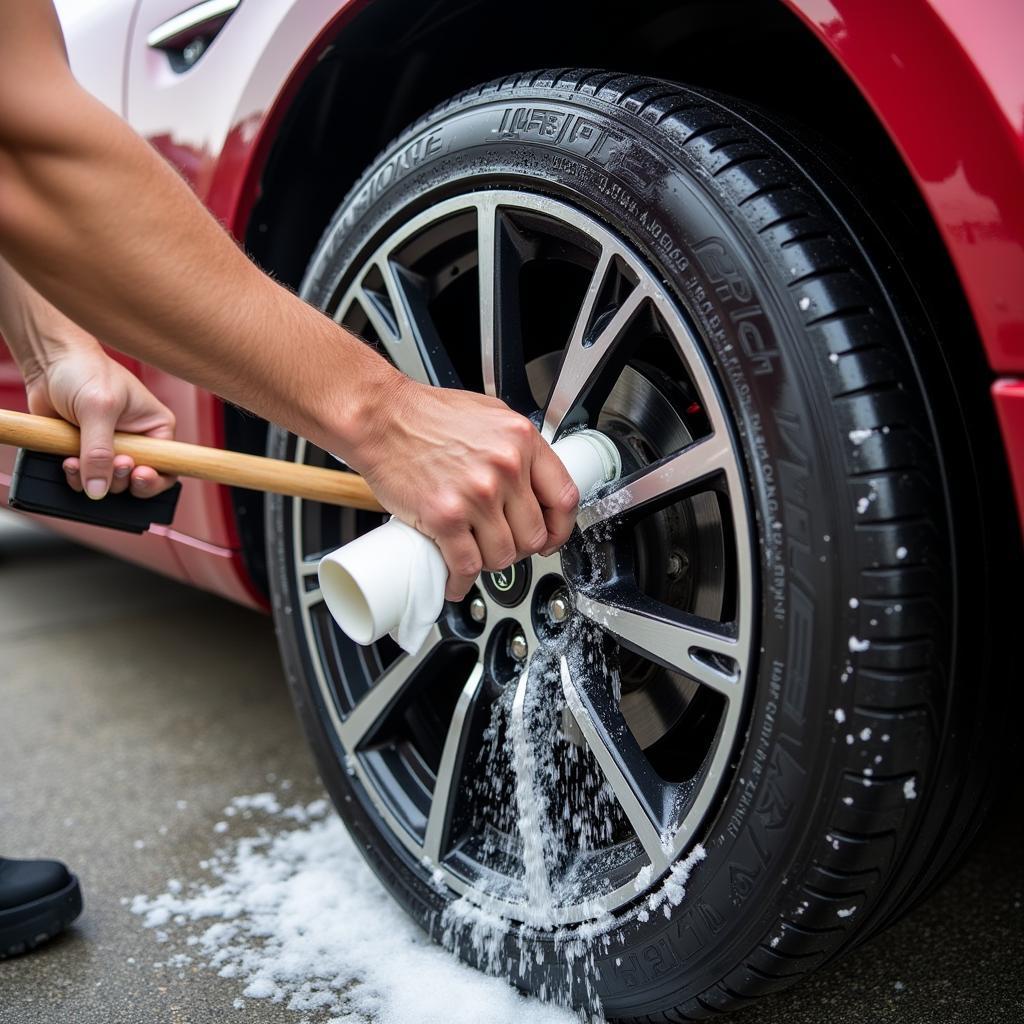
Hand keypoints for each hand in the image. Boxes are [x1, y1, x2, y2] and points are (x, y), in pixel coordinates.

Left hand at [23, 343, 176, 499]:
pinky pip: (84, 477)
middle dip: (118, 479)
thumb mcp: (98, 409)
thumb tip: (98, 490)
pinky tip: (67, 462)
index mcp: (155, 428)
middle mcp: (136, 441)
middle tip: (109, 463)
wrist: (49, 359)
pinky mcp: (85, 451)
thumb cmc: (84, 370)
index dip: (154, 480)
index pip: (168, 467)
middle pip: (136, 481)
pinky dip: (75, 476)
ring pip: (108, 483)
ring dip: (91, 478)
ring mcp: (109, 448)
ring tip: (76, 461)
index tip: (137, 476)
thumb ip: (99, 452)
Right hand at [351, 378, 579, 601]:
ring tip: (475, 555)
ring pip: (503, 555)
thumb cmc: (425, 416)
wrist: (380, 418)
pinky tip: (456, 578)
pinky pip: (466, 564)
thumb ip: (515, 447)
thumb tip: (531, 480)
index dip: (560, 527)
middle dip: (520, 548)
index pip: (564, 498)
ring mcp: (477, 495)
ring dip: (490, 563)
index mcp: (521, 441)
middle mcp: (505, 468)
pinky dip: (461, 580)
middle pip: (534, 535)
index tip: (550, 536)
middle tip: (504, 545)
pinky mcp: (445, 516)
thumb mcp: (488, 415)